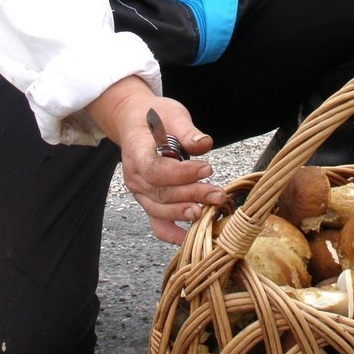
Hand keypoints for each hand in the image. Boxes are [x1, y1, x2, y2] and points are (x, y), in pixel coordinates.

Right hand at [88, 76, 225, 243]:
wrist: (135, 122)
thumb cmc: (155, 117)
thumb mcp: (172, 114)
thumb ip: (187, 131)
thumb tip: (205, 144)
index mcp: (136, 152)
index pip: (155, 170)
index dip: (181, 174)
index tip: (207, 168)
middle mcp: (134, 177)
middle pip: (162, 193)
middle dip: (193, 194)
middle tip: (218, 193)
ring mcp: (139, 192)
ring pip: (161, 209)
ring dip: (186, 212)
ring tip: (211, 208)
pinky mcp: (148, 201)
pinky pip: (156, 223)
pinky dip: (171, 234)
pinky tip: (190, 238)